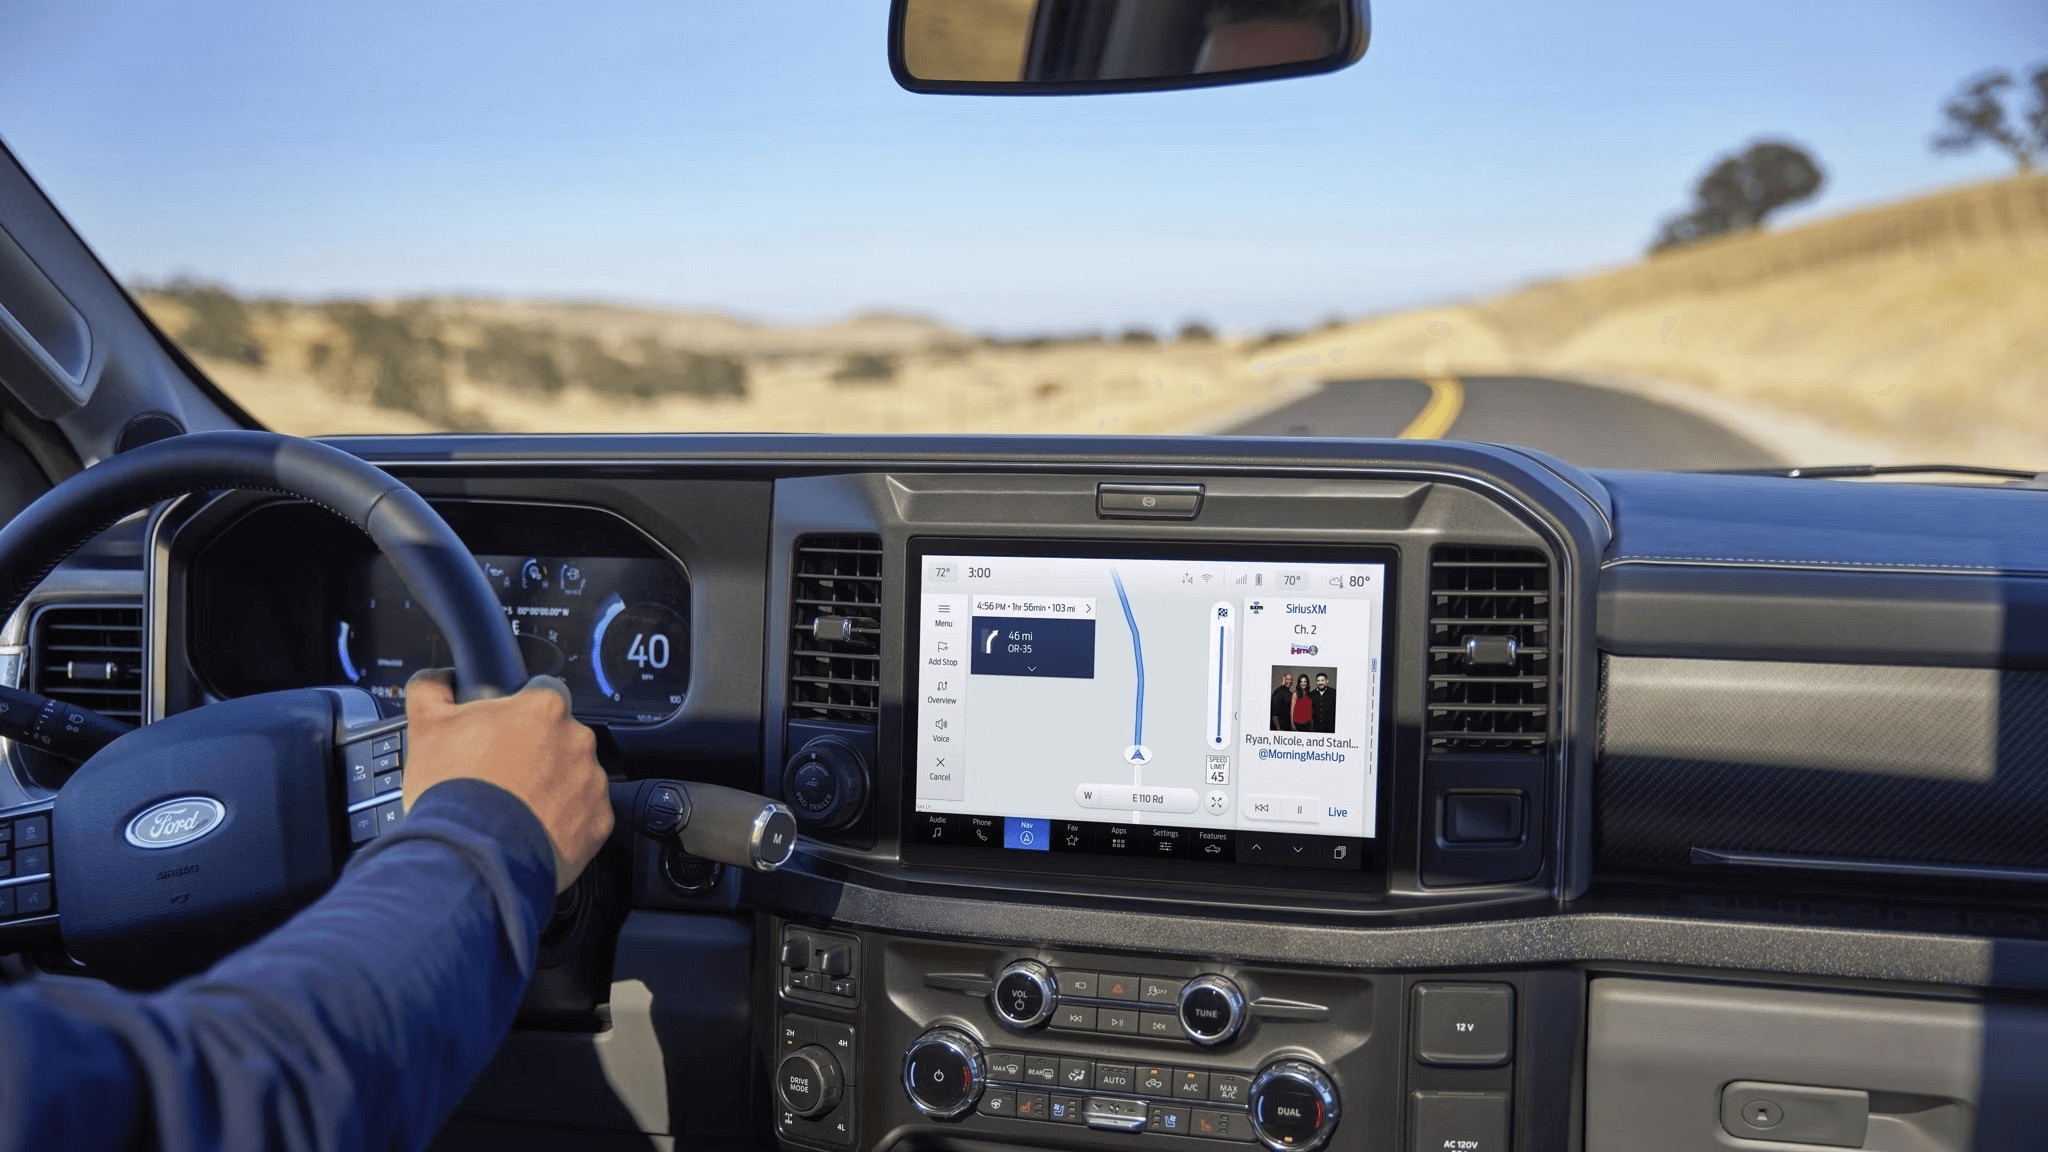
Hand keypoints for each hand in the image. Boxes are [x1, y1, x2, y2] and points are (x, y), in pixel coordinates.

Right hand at [402, 669, 613, 892]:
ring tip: (516, 807)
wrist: (471, 859)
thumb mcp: (425, 728)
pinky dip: (566, 820)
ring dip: (553, 786)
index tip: (505, 731)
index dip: (521, 711)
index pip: (543, 692)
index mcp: (543, 709)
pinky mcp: (599, 822)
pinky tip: (534, 829)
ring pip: (575, 775)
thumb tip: (436, 679)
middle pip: (561, 736)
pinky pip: (586, 813)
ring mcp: (592, 782)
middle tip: (504, 775)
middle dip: (538, 751)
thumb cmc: (452, 791)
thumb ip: (432, 691)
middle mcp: (577, 740)